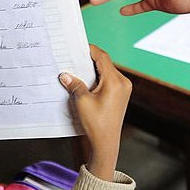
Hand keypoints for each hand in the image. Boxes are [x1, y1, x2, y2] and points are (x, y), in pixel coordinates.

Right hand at [58, 45, 131, 180]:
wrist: (106, 143)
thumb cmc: (96, 124)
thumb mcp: (82, 102)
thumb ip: (74, 85)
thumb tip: (65, 74)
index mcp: (115, 82)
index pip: (102, 58)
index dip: (90, 50)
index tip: (78, 46)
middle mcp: (123, 83)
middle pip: (105, 63)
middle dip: (90, 60)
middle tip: (74, 57)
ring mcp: (124, 89)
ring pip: (107, 71)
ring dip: (94, 69)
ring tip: (78, 69)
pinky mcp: (121, 95)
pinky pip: (110, 80)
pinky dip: (98, 77)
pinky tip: (86, 81)